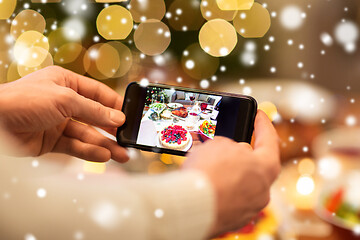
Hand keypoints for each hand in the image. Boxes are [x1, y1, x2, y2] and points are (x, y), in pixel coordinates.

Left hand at [0, 66, 128, 162]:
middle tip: (129, 139)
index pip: (98, 94)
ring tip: (122, 154)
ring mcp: (58, 122)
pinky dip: (89, 151)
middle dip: (112, 129)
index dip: (115, 105)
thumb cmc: (23, 100)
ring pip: (88, 134)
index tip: (130, 116)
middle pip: (95, 116)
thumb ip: (93, 110)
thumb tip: (117, 118)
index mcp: (67, 83)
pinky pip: (76, 146)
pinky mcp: (52, 141)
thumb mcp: (64, 100)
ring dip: (105, 144)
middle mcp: (64, 102)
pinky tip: (103, 156)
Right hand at [183, 110, 279, 236]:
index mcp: (266, 167)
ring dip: (228, 173)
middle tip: (229, 144)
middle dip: (241, 153)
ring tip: (209, 165)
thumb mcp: (219, 144)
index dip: (263, 124)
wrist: (192, 206)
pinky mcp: (234, 219)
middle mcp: (263, 189)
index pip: (269, 140)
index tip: (259, 115)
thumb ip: (230, 145)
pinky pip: (229, 198)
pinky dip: (221, 189)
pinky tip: (207, 182)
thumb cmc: (209, 172)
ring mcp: (249, 207)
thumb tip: (229, 153)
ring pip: (241, 183)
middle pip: (255, 165)